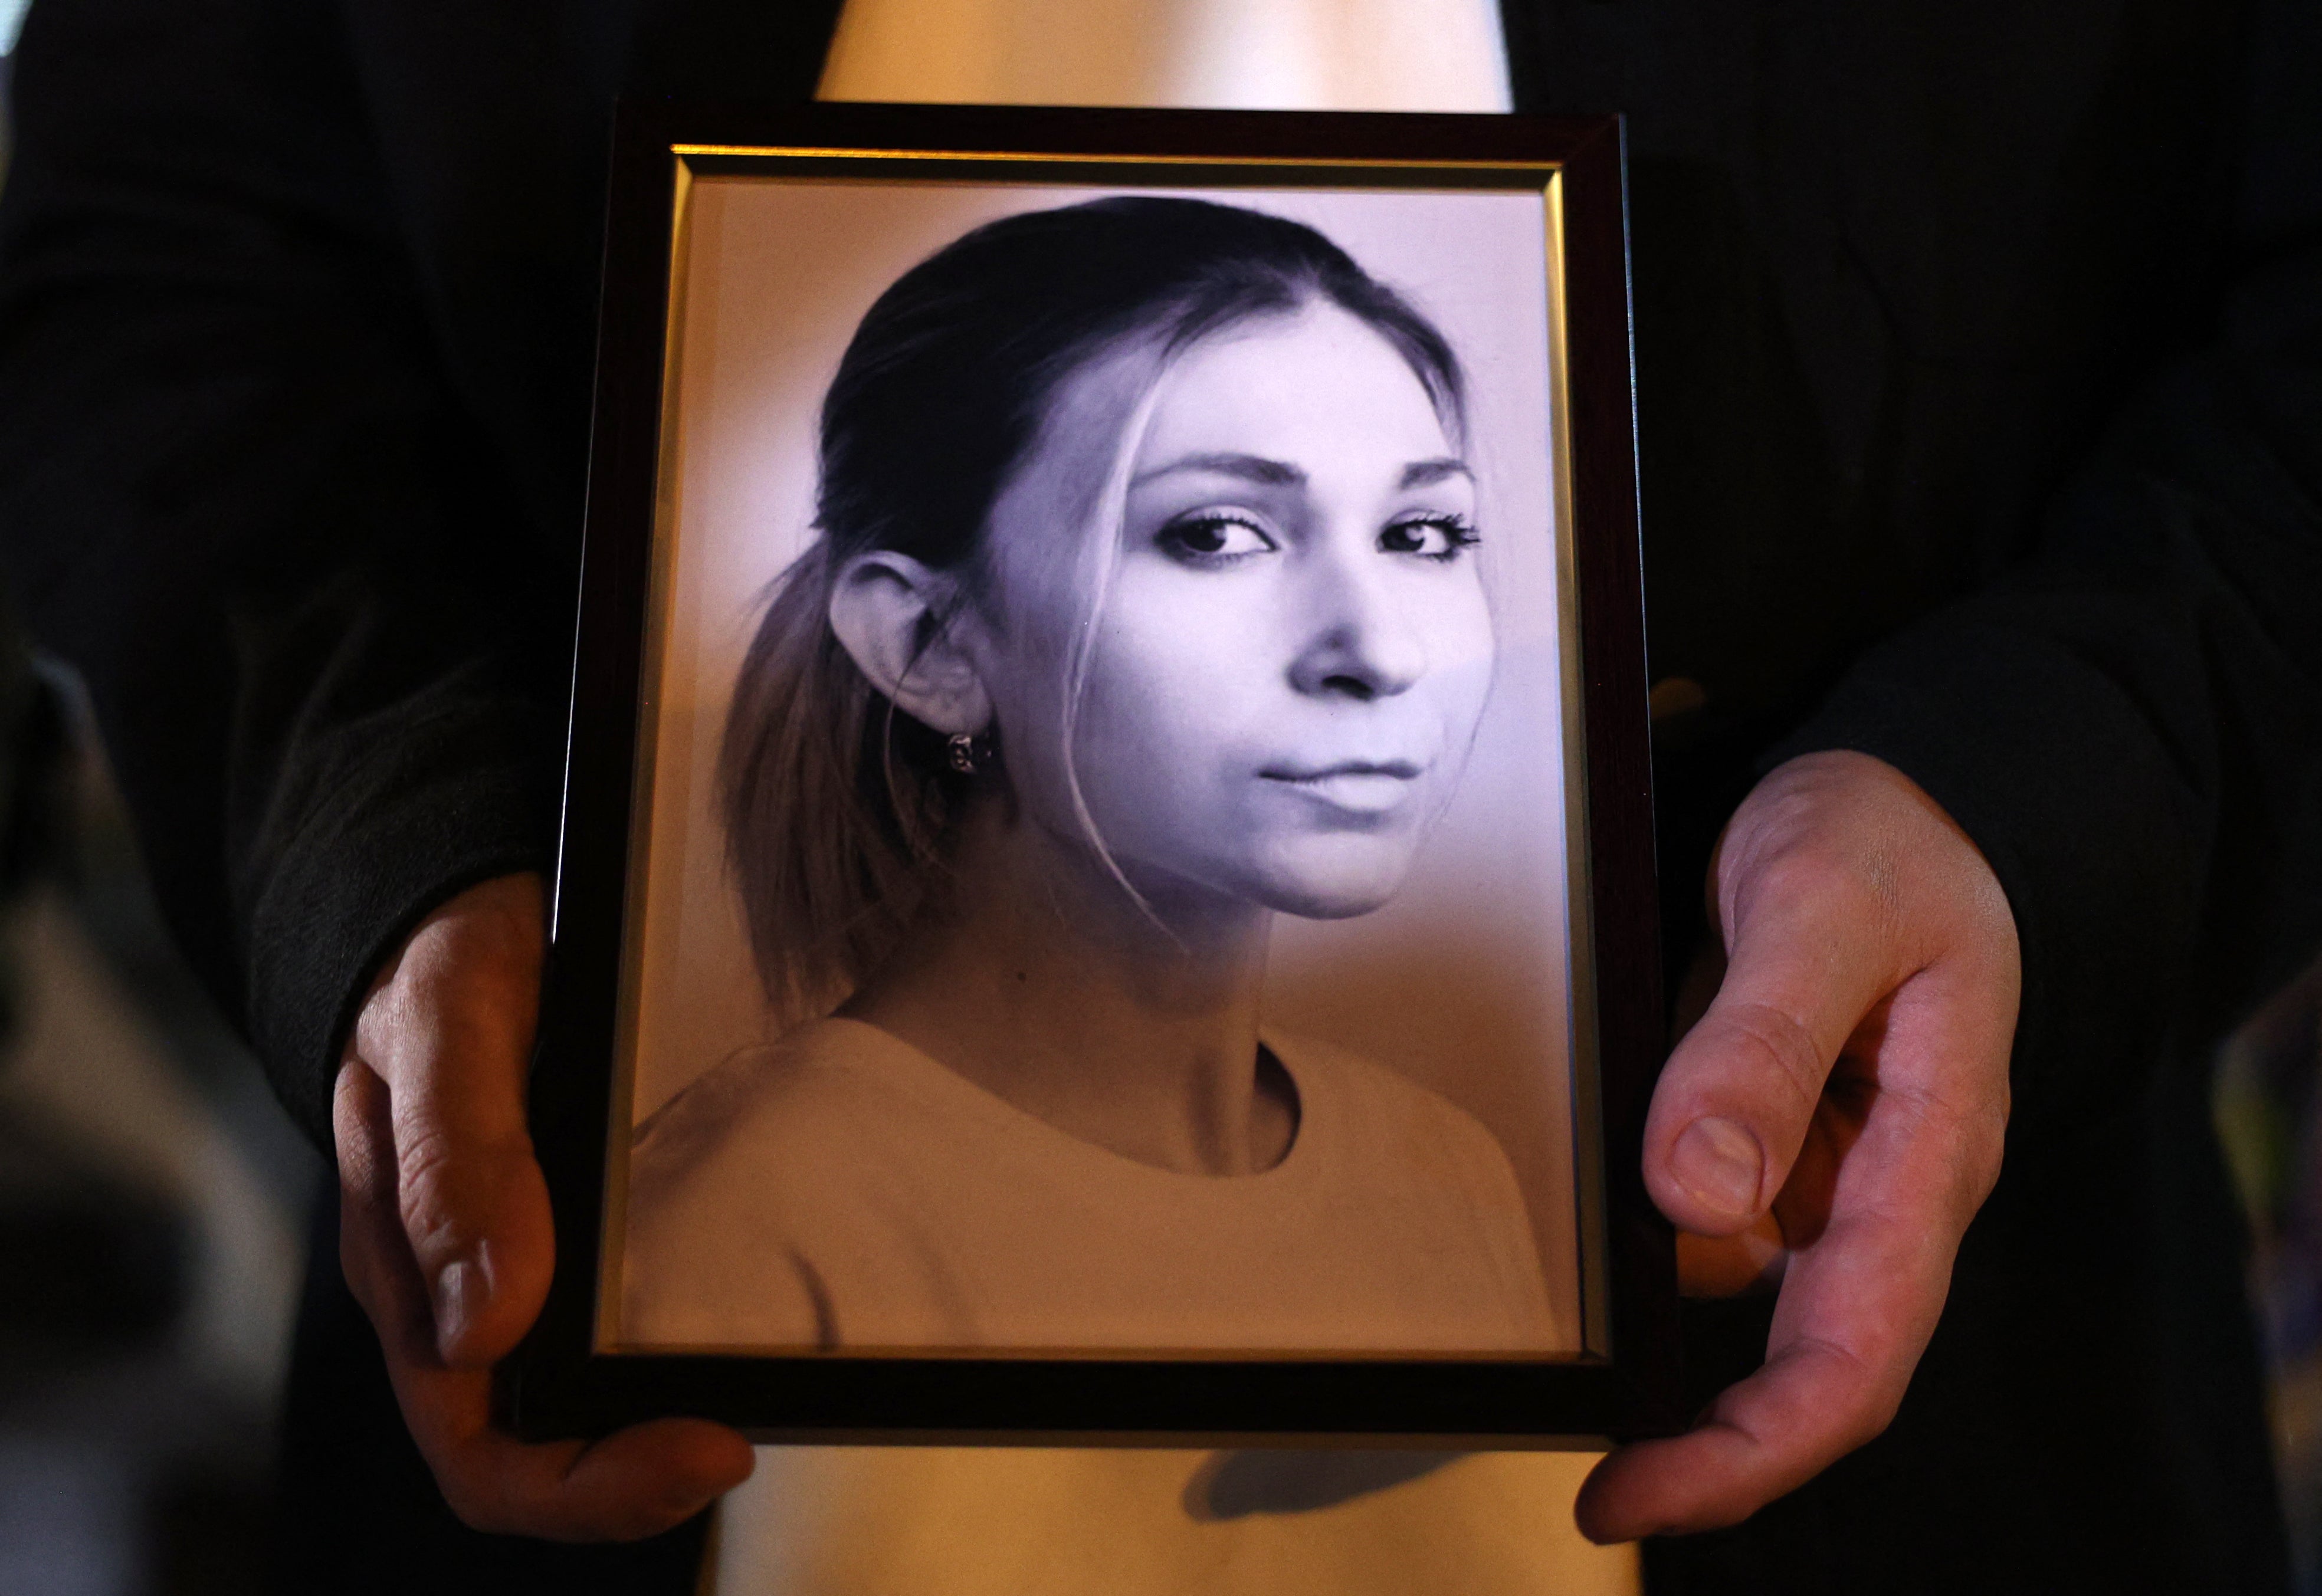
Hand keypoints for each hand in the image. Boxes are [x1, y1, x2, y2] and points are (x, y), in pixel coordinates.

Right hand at [333, 873, 753, 1538]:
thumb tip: (486, 1321)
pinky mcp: (574, 1225)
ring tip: (761, 1385)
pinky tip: (750, 1309)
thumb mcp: (446, 1024)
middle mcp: (465, 1292)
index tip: (702, 1447)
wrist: (452, 904)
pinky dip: (682, 1342)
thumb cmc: (437, 959)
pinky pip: (620, 1318)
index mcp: (413, 1276)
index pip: (481, 1452)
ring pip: (587, 1395)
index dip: (586, 1486)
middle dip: (642, 1472)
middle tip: (744, 1435)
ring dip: (668, 1412)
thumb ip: (454, 1157)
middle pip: (544, 1447)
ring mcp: (521, 1264)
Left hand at [1575, 751, 2018, 1539]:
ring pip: (1722, 1276)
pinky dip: (1636, 1221)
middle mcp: (1879, 1188)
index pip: (1854, 1353)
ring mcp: (1823, 1170)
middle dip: (1694, 1432)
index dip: (1751, 1452)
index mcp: (1929, 1154)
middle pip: (1798, 1359)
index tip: (1635, 1496)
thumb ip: (1764, 1042)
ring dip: (1644, 1289)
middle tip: (1588, 1473)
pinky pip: (1697, 1213)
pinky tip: (1585, 1185)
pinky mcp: (1769, 1139)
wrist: (1900, 791)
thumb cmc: (1885, 841)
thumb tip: (1696, 1195)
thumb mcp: (1823, 905)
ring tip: (1552, 1241)